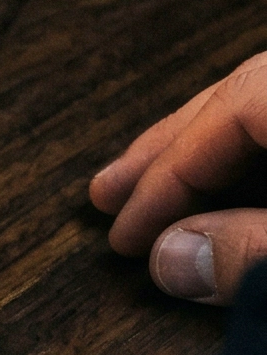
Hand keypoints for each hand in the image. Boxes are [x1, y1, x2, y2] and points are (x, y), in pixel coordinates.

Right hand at [91, 54, 266, 304]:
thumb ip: (254, 250)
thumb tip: (172, 260)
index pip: (229, 113)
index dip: (165, 177)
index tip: (124, 233)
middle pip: (241, 94)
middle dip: (168, 151)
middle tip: (104, 194)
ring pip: (265, 105)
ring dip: (208, 150)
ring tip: (154, 189)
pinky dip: (257, 151)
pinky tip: (234, 186)